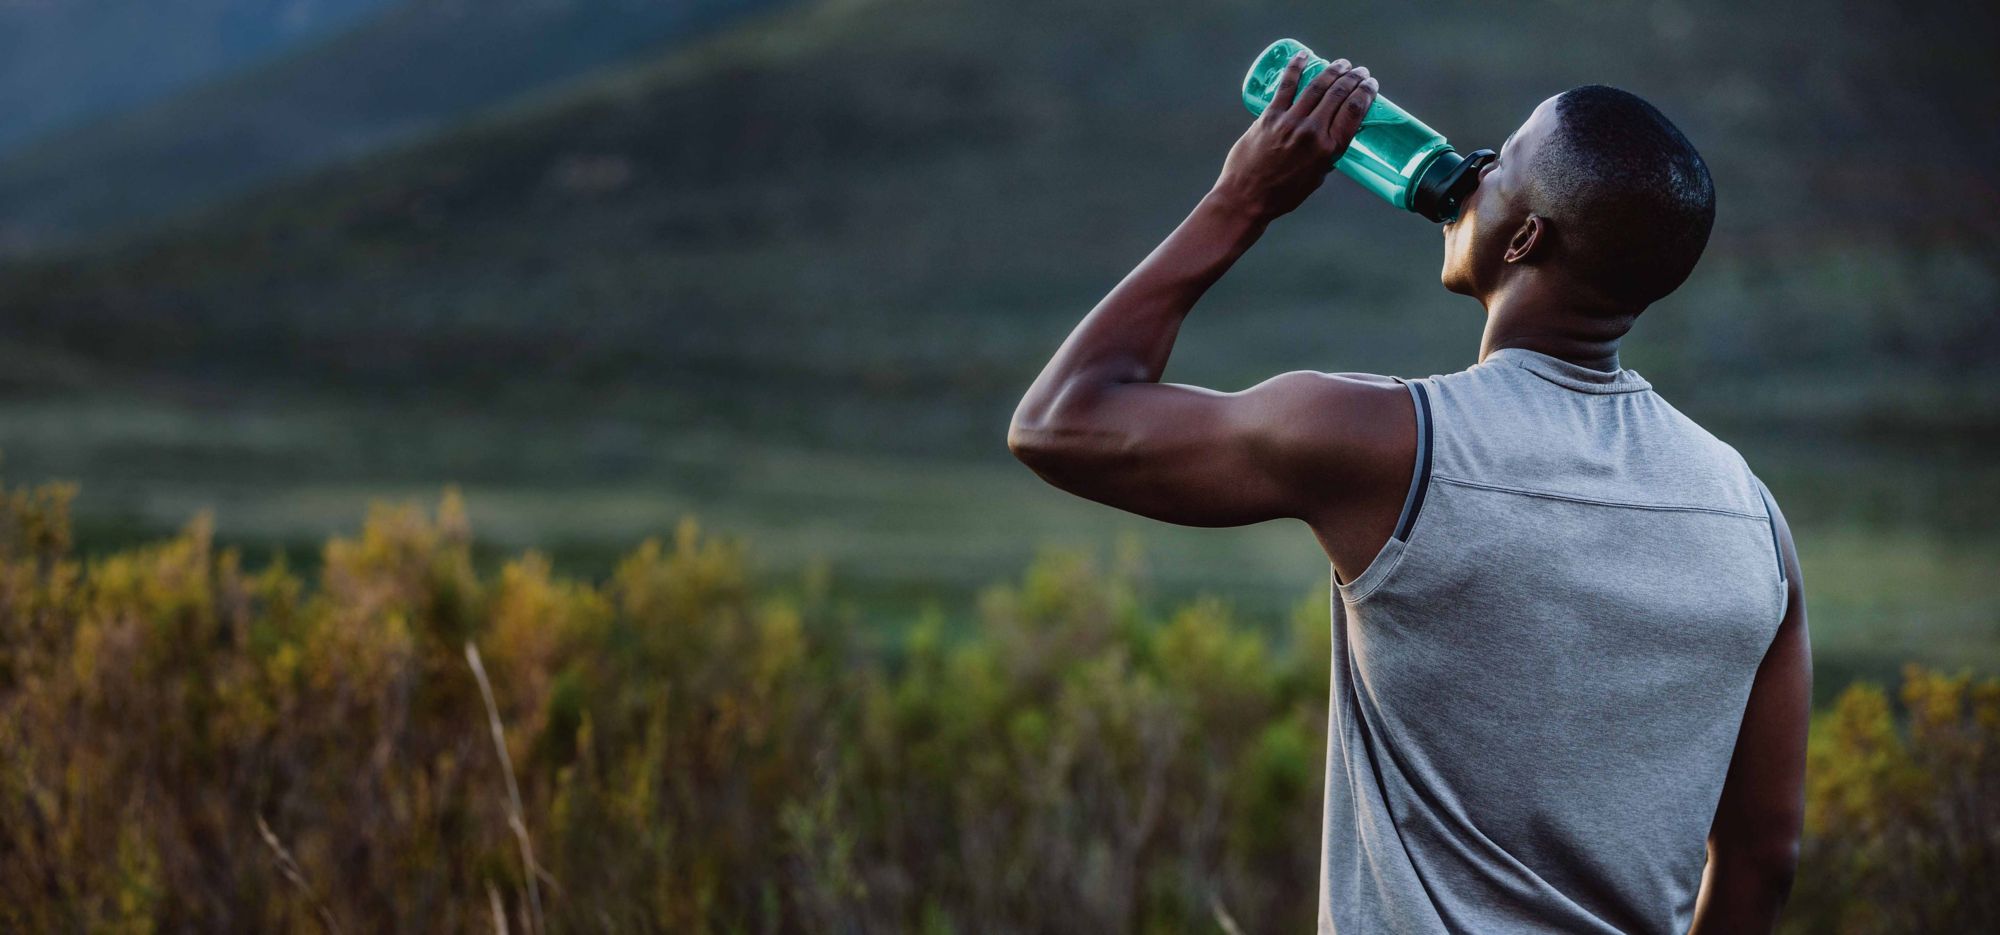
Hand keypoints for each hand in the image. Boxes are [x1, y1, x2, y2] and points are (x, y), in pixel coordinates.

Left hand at [1211, 51, 1378, 221]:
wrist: (1246, 198)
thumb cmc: (1283, 194)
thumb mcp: (1316, 177)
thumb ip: (1327, 156)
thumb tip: (1332, 136)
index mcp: (1328, 150)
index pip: (1354, 112)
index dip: (1366, 93)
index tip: (1371, 84)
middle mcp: (1312, 132)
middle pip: (1339, 95)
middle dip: (1353, 79)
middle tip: (1360, 71)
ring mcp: (1290, 122)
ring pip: (1317, 87)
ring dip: (1333, 71)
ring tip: (1342, 63)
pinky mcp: (1269, 117)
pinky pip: (1286, 86)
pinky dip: (1296, 67)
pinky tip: (1305, 55)